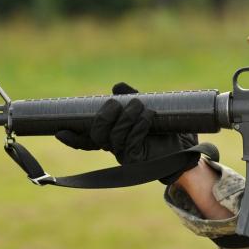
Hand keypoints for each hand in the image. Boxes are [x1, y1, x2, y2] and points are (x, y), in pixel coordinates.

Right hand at [55, 82, 197, 183]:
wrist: (188, 147)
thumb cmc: (168, 128)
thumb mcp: (148, 107)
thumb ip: (132, 96)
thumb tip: (116, 87)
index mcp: (114, 135)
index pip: (88, 139)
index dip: (73, 137)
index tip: (60, 131)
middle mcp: (116, 147)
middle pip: (96, 134)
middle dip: (104, 116)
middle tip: (117, 104)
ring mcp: (125, 155)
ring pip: (112, 137)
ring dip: (126, 118)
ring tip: (140, 107)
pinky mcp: (138, 161)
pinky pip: (129, 143)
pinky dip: (137, 126)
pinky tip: (147, 118)